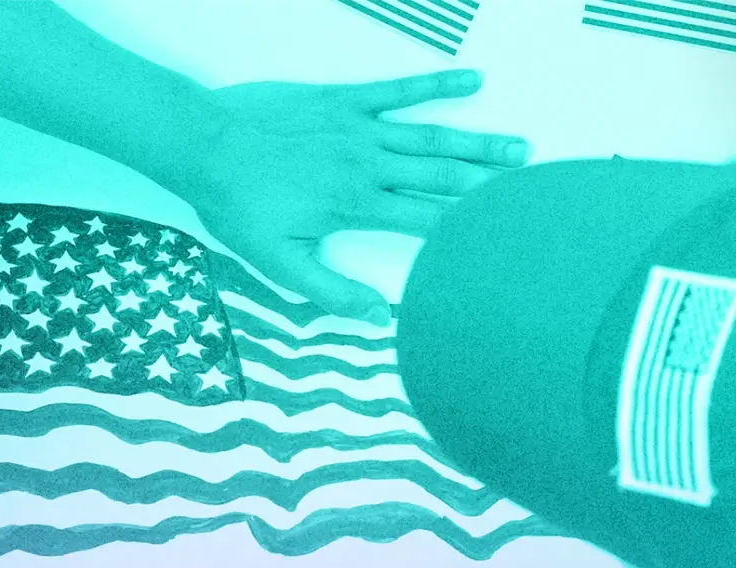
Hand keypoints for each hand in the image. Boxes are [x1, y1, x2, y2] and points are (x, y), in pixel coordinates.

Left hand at [178, 70, 528, 323]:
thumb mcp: (277, 261)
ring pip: (431, 137)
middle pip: (441, 177)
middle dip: (488, 186)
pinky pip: (399, 90)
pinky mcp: (344, 99)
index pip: (426, 221)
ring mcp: (359, 129)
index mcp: (357, 206)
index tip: (503, 238)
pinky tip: (471, 81)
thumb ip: (329, 289)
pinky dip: (437, 84)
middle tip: (531, 191)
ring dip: (477, 144)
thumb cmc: (238, 204)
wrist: (203, 144)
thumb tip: (375, 318)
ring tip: (519, 149)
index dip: (467, 229)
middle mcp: (368, 166)